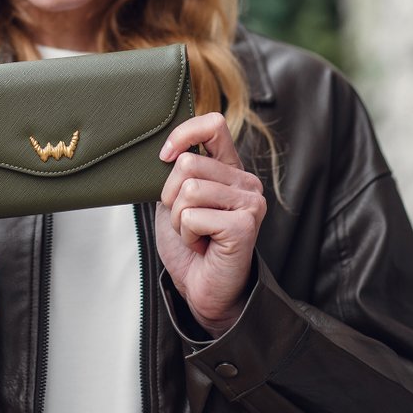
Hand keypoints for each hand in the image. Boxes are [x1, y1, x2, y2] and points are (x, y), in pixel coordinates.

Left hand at [155, 113, 265, 337]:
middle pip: (187, 164)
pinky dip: (187, 234)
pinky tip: (202, 245)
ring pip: (188, 190)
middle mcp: (246, 182)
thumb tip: (163, 148)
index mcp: (230, 168)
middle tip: (187, 219)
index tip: (164, 157)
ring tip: (195, 234)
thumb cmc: (190, 244)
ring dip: (180, 219)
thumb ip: (176, 172)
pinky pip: (193, 216)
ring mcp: (249, 203)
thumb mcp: (176, 198)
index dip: (182, 135)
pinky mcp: (244, 225)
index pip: (213, 125)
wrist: (201, 287)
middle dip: (172, 196)